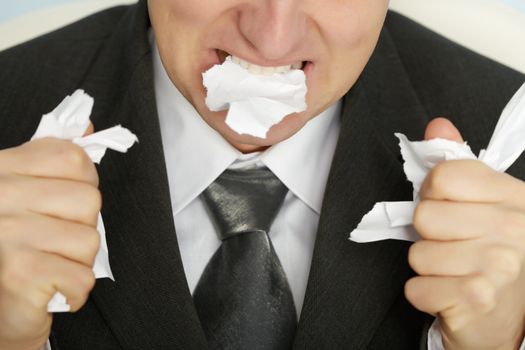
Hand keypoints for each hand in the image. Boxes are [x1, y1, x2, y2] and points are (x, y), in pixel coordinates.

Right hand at [0, 123, 99, 349]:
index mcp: (3, 170)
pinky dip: (73, 290)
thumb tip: (86, 127)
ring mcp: (9, 235)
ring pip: (90, 240)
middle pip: (89, 200)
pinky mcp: (22, 273)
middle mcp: (1, 196)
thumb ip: (52, 159)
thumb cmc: (9, 249)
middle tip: (50, 241)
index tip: (62, 203)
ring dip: (77, 261)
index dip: (82, 183)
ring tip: (48, 264)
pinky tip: (47, 289)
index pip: (74, 158)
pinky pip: (84, 277)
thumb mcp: (24, 191)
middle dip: (81, 227)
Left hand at [405, 118, 524, 349]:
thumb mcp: (482, 204)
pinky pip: (415, 287)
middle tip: (453, 245)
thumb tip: (438, 126)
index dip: (433, 193)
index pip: (443, 176)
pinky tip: (450, 293)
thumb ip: (458, 165)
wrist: (507, 317)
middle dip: (429, 234)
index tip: (448, 208)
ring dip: (427, 266)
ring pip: (417, 253)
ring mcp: (498, 265)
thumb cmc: (490, 256)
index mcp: (514, 196)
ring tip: (454, 271)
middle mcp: (514, 228)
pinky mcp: (476, 298)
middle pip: (424, 215)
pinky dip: (424, 294)